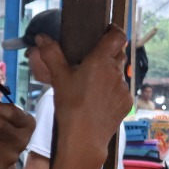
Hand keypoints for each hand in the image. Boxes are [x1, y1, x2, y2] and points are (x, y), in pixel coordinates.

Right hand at [33, 28, 131, 157]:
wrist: (84, 137)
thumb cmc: (70, 105)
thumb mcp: (58, 77)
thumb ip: (51, 54)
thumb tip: (42, 37)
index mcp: (101, 60)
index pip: (118, 36)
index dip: (114, 31)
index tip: (106, 31)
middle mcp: (117, 71)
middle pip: (118, 54)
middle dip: (108, 53)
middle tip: (93, 59)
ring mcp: (124, 88)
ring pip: (119, 73)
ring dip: (109, 74)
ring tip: (93, 83)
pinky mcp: (127, 103)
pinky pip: (121, 90)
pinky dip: (112, 91)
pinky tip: (98, 100)